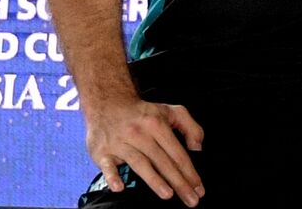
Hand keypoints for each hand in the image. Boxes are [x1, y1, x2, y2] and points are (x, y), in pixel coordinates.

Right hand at [84, 97, 204, 206]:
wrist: (108, 103)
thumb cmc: (142, 113)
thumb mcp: (172, 111)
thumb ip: (190, 127)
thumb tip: (197, 148)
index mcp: (158, 125)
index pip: (177, 153)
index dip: (190, 171)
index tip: (198, 187)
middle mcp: (140, 134)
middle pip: (163, 161)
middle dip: (179, 182)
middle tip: (190, 199)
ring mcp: (120, 143)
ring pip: (140, 163)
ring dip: (154, 180)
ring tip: (167, 194)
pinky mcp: (102, 152)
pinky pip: (108, 166)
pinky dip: (113, 176)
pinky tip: (120, 188)